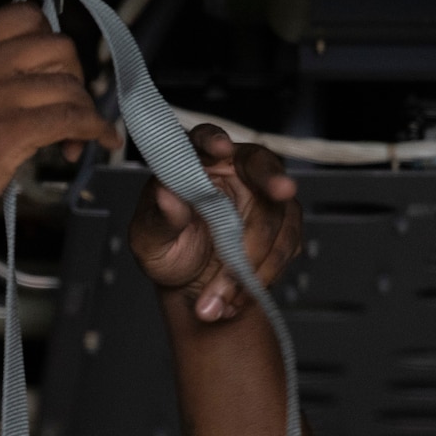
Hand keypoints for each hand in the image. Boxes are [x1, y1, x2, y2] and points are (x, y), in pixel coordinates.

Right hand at [0, 3, 121, 237]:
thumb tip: (30, 68)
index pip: (25, 16)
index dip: (49, 40)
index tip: (54, 66)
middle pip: (56, 46)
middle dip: (74, 73)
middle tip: (69, 101)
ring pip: (68, 85)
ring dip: (85, 110)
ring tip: (77, 136)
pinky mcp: (10, 133)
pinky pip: (72, 119)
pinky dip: (94, 129)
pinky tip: (98, 140)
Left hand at [128, 125, 301, 321]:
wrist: (189, 284)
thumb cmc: (165, 249)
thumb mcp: (148, 240)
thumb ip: (159, 218)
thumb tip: (165, 192)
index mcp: (193, 164)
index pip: (204, 138)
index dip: (213, 139)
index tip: (221, 148)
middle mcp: (232, 172)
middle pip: (261, 164)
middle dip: (273, 180)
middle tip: (282, 191)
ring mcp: (262, 196)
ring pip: (276, 215)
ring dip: (253, 259)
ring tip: (220, 298)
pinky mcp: (283, 224)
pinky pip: (286, 244)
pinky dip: (262, 275)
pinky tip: (235, 297)